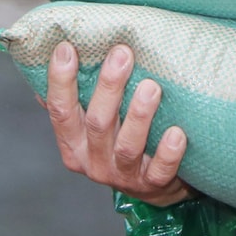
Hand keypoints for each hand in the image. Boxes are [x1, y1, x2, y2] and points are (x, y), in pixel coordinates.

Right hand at [45, 42, 189, 205]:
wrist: (151, 188)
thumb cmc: (119, 142)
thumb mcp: (91, 125)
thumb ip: (78, 97)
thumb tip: (58, 52)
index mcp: (73, 143)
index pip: (59, 111)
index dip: (60, 81)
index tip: (67, 48)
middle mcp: (93, 161)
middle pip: (97, 123)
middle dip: (109, 87)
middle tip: (122, 54)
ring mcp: (122, 176)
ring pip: (128, 146)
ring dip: (138, 116)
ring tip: (151, 87)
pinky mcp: (151, 185)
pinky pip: (159, 171)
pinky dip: (168, 153)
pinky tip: (177, 133)